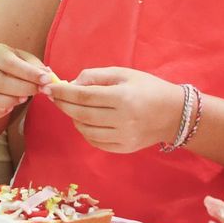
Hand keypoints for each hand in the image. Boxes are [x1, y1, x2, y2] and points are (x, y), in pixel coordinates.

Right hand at [0, 43, 49, 121]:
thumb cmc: (13, 67)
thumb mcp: (24, 60)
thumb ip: (35, 66)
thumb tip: (48, 75)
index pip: (9, 62)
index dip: (29, 72)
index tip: (46, 79)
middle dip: (23, 88)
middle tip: (38, 91)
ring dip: (7, 101)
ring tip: (23, 100)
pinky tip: (9, 109)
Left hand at [42, 67, 182, 153]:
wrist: (174, 114)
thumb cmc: (148, 88)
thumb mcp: (124, 74)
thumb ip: (96, 76)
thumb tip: (72, 84)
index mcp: (122, 97)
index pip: (84, 96)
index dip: (63, 92)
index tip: (49, 88)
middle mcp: (122, 120)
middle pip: (81, 114)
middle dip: (63, 104)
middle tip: (54, 97)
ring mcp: (123, 137)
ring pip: (85, 130)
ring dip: (73, 118)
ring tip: (72, 107)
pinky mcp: (123, 148)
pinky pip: (95, 141)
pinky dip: (84, 131)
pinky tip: (85, 121)